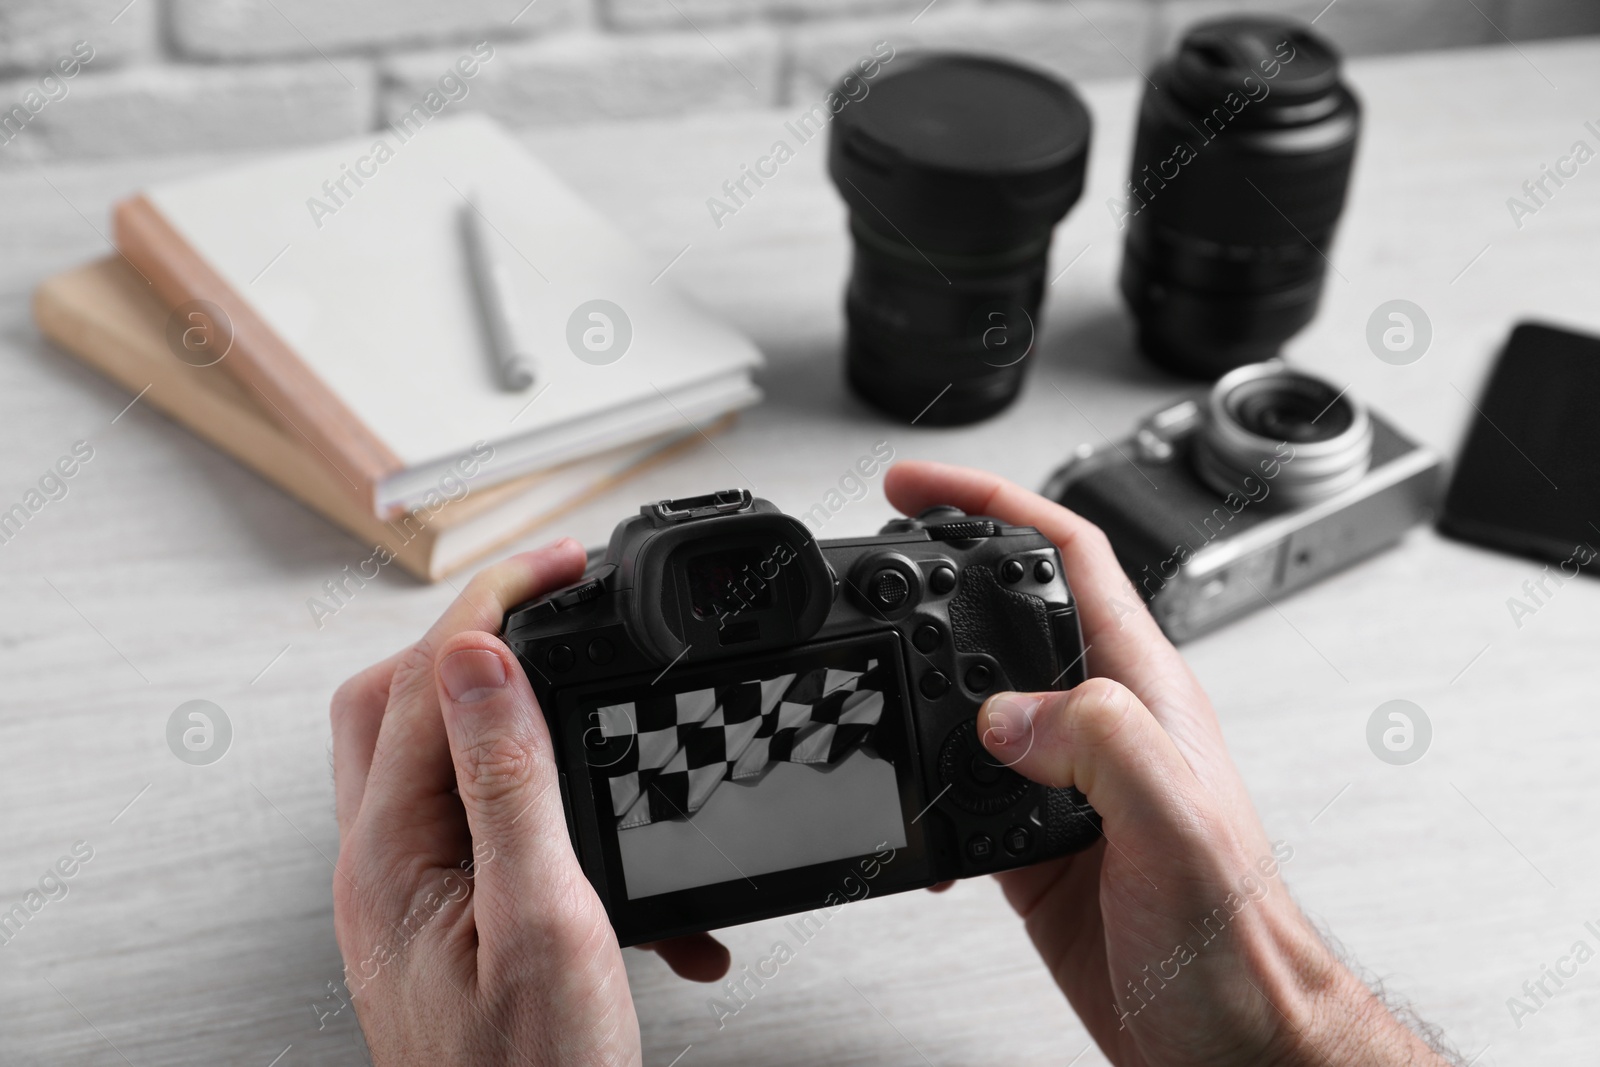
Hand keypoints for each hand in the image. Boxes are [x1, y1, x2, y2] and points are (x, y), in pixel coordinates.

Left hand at [329, 539, 728, 1065]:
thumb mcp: (539, 917)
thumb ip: (505, 782)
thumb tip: (475, 657)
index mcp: (393, 850)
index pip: (425, 678)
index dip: (494, 601)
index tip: (559, 562)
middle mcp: (384, 861)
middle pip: (396, 699)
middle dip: (475, 634)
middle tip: (551, 601)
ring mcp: (410, 888)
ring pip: (434, 753)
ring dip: (501, 705)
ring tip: (573, 681)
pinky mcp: (445, 914)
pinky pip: (473, 813)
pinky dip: (533, 784)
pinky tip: (591, 815)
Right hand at [884, 461, 1448, 1066]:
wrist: (1227, 1038)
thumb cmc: (1234, 937)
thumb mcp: (1177, 819)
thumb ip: (1101, 740)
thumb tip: (1004, 713)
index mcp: (1139, 689)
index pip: (1067, 555)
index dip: (992, 504)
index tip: (920, 486)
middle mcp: (1100, 722)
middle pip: (1007, 612)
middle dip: (941, 573)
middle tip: (878, 558)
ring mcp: (1062, 780)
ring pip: (971, 696)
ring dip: (917, 682)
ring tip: (870, 677)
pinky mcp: (1029, 840)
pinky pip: (956, 787)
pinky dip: (916, 785)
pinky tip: (904, 807)